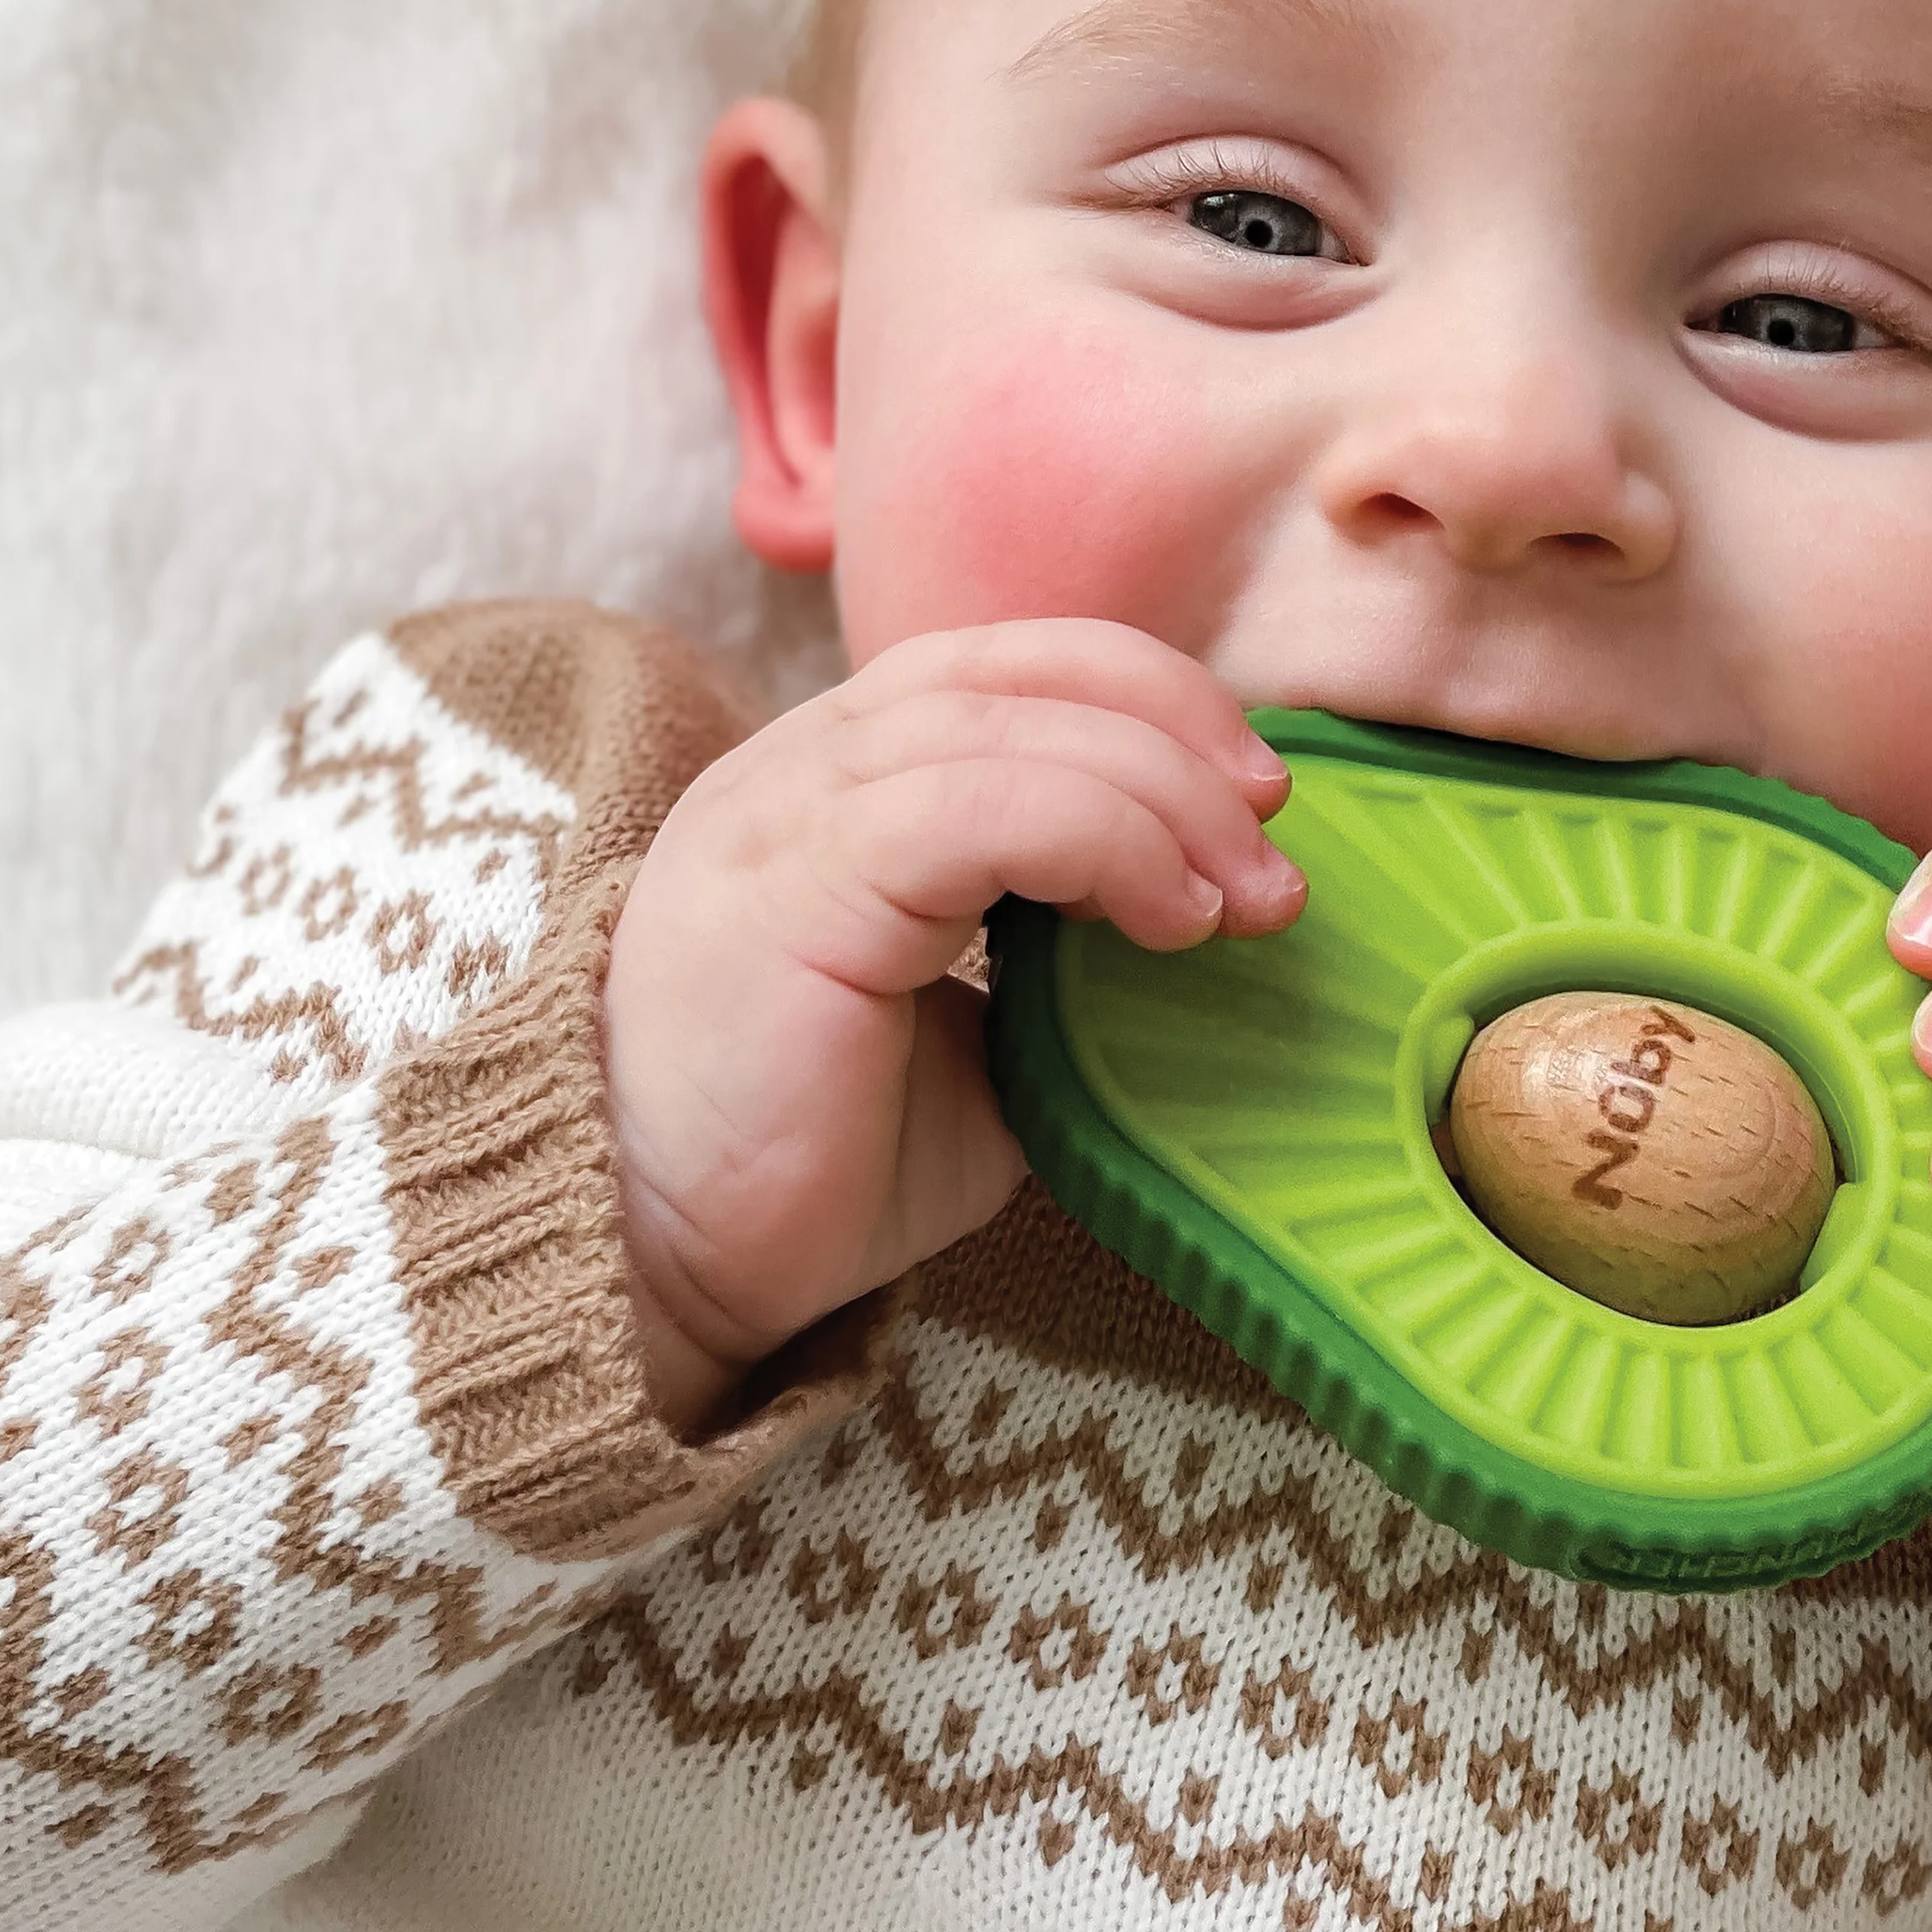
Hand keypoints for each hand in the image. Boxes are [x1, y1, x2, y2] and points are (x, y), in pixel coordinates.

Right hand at [602, 621, 1301, 1430]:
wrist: (658, 1267)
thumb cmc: (812, 1162)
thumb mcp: (977, 1036)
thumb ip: (1062, 952)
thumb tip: (1206, 917)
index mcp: (836, 781)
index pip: (1005, 663)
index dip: (1146, 698)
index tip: (1253, 797)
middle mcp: (800, 767)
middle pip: (1016, 666)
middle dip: (1175, 732)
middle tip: (1272, 841)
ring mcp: (784, 814)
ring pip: (1004, 726)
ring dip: (1159, 796)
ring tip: (1241, 899)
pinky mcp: (791, 886)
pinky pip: (972, 806)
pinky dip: (1100, 840)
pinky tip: (1165, 920)